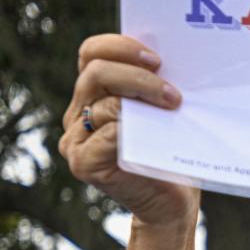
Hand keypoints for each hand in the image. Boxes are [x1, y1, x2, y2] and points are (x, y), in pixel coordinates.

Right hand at [60, 35, 197, 229]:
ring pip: (103, 102)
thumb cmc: (172, 154)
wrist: (173, 203)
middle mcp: (77, 115)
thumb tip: (174, 56)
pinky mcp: (83, 162)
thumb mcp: (163, 111)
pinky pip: (106, 133)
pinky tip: (154, 132)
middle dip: (137, 76)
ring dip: (143, 99)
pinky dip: (131, 127)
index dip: (121, 46)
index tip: (158, 58)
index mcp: (94, 94)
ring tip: (174, 107)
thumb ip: (153, 86)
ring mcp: (75, 139)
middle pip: (95, 73)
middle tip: (172, 92)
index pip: (91, 52)